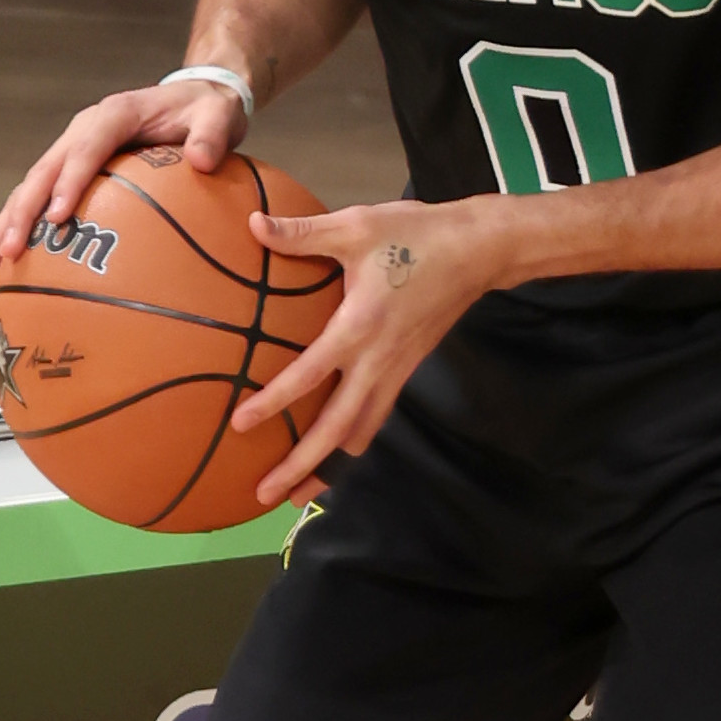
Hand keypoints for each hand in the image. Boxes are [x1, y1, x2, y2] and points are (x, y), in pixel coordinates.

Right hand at [0, 75, 243, 286]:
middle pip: (42, 172)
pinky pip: (40, 201)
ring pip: (28, 189)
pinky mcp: (70, 171)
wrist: (195, 98)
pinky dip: (21, 232)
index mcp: (113, 115)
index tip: (56, 219)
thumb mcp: (218, 116)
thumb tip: (202, 161)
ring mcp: (72, 150)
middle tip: (9, 254)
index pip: (86, 148)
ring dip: (7, 229)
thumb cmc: (206, 112)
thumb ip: (212, 135)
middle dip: (22, 215)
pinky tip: (7, 270)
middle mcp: (83, 130)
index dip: (69, 182)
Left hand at [230, 195, 499, 509]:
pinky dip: (354, 439)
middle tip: (267, 495)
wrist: (479, 251)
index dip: (273, 402)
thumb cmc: (418, 235)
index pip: (308, 375)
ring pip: (360, 431)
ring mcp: (395, 370)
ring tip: (300, 493)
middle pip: (336, 428)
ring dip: (329, 465)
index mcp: (359, 327)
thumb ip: (303, 234)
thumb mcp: (358, 226)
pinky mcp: (406, 369)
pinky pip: (376, 415)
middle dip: (302, 465)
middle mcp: (377, 360)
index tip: (241, 424)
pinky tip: (338, 450)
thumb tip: (254, 225)